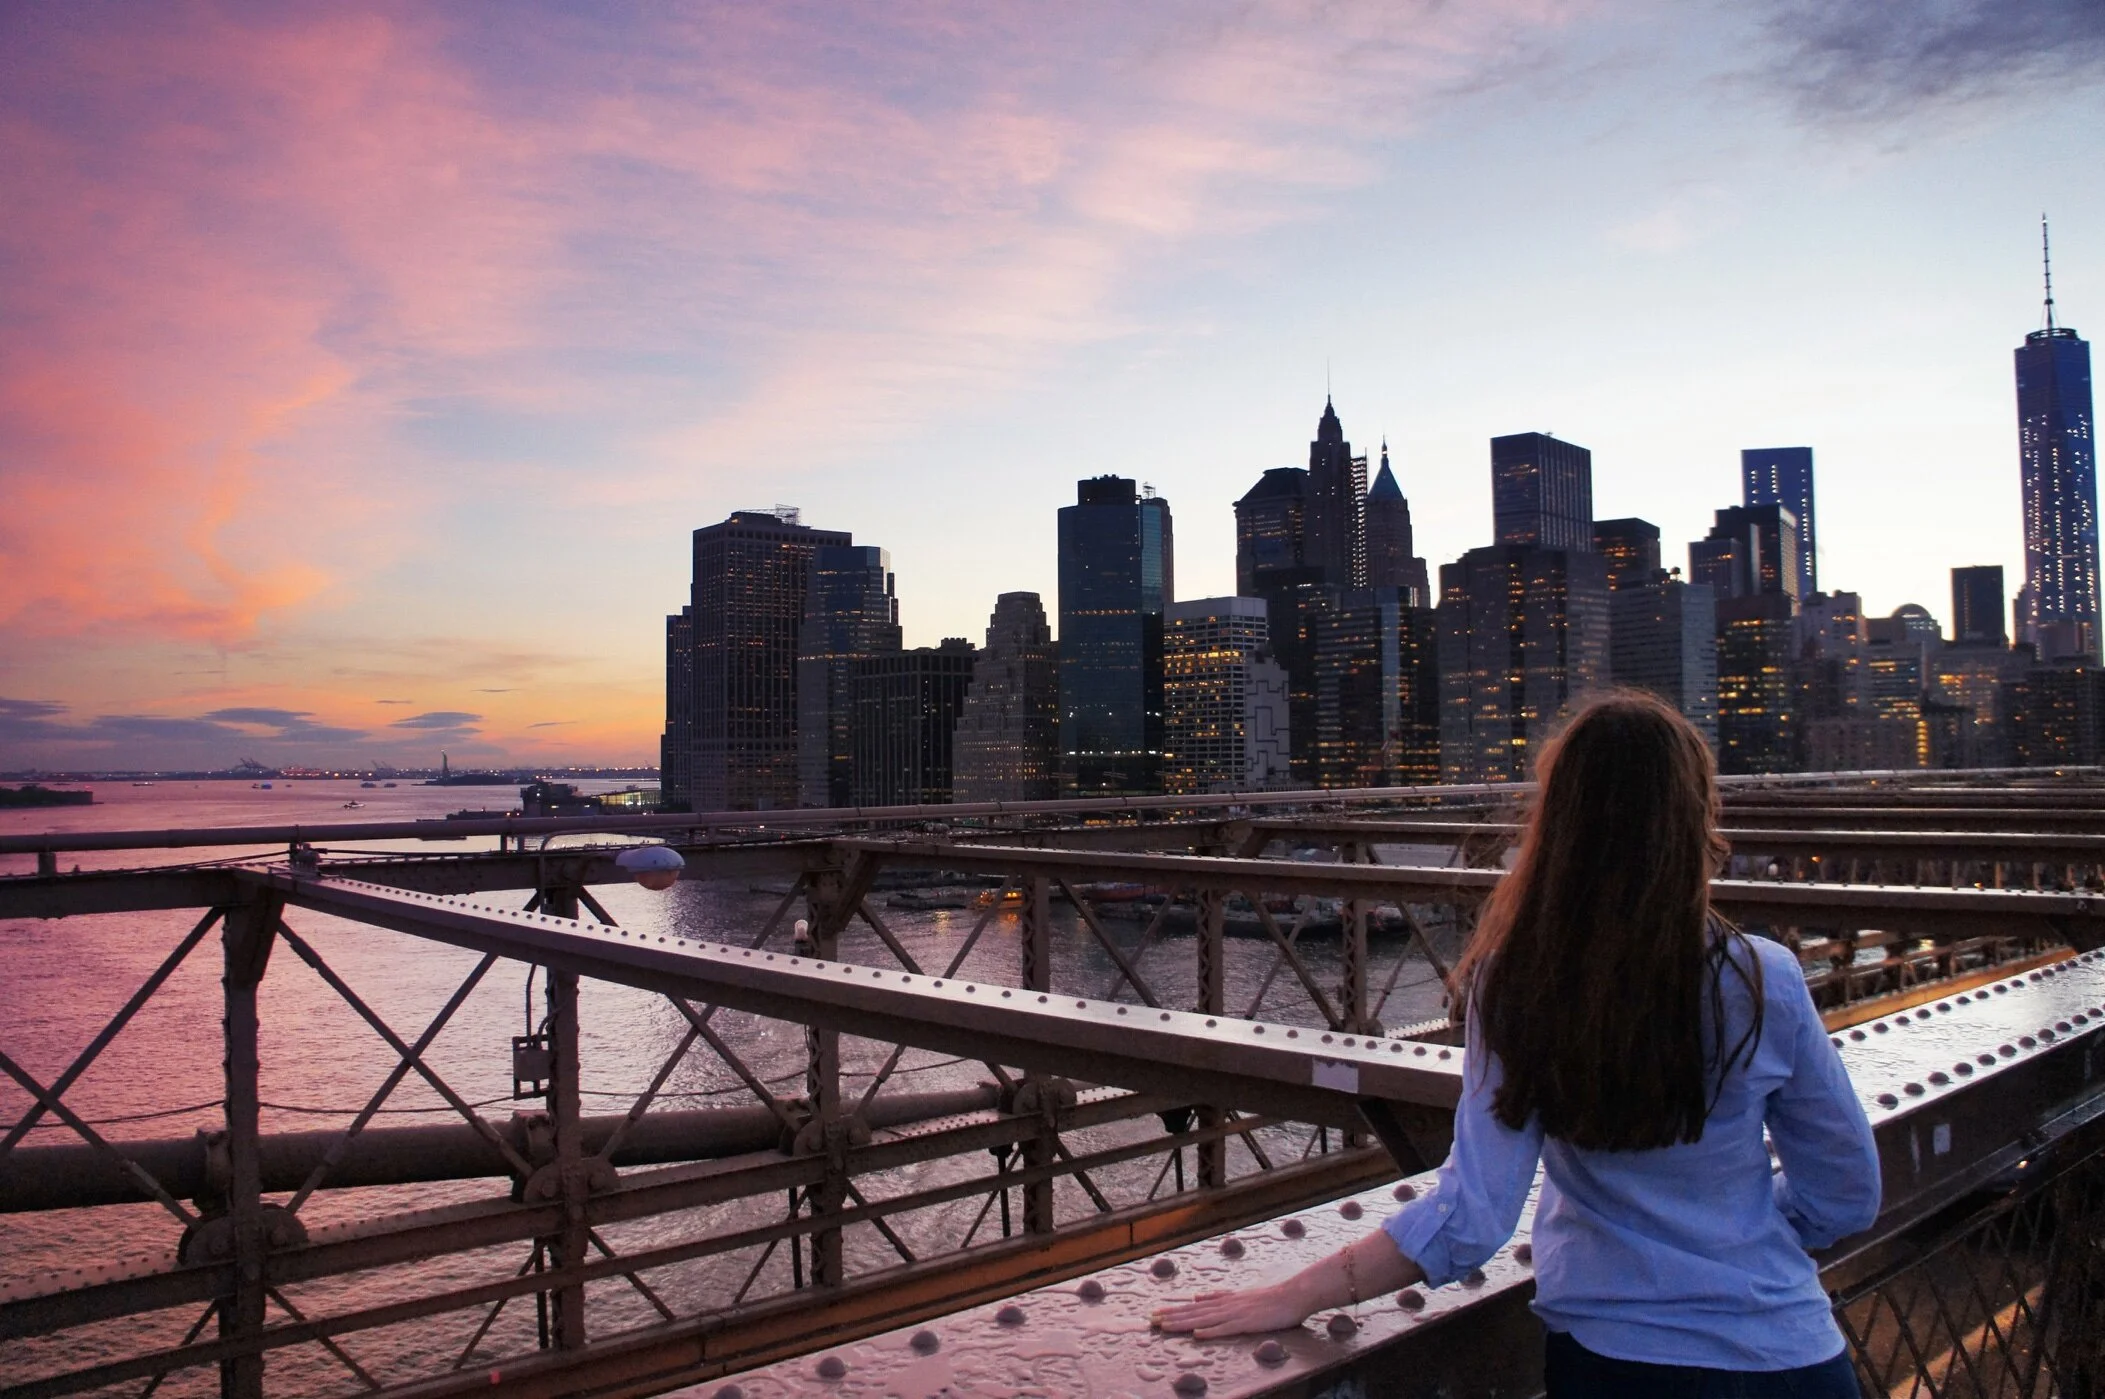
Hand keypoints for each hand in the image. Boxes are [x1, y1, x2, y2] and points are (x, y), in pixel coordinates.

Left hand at [1151, 1283, 1311, 1338]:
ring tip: (1165, 1327)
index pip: (1194, 1306)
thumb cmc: (1270, 1298)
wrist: (1293, 1294)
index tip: (1156, 1313)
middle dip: (1172, 1317)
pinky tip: (1198, 1334)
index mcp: (1224, 1300)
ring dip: (1184, 1323)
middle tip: (1151, 1321)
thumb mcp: (1240, 1295)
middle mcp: (1226, 1305)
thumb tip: (1198, 1295)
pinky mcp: (1248, 1323)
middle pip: (1194, 1312)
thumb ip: (1219, 1296)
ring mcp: (1236, 1314)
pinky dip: (1211, 1331)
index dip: (1174, 1310)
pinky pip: (1227, 1328)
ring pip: (1205, 1319)